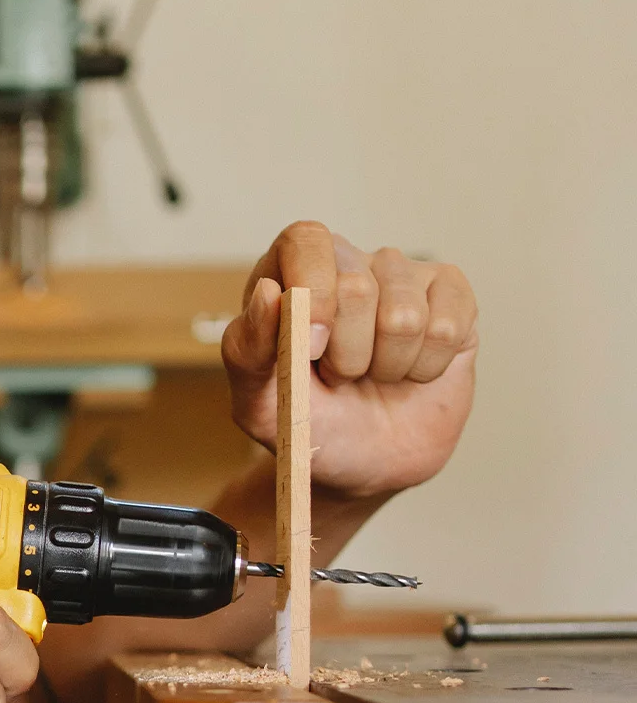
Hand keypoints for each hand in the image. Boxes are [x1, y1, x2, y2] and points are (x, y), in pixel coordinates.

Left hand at [222, 221, 477, 497]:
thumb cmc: (304, 422)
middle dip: (347, 355)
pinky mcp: (452, 297)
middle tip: (339, 376)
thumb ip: (249, 349)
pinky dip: (425, 368)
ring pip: (404, 315)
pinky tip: (411, 372)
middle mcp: (349, 262)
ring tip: (372, 375)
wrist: (358, 461)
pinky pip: (448, 327)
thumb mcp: (257, 402)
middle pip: (357, 287)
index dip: (313, 290)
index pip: (307, 241)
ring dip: (386, 367)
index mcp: (292, 272)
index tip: (312, 346)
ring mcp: (404, 276)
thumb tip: (267, 292)